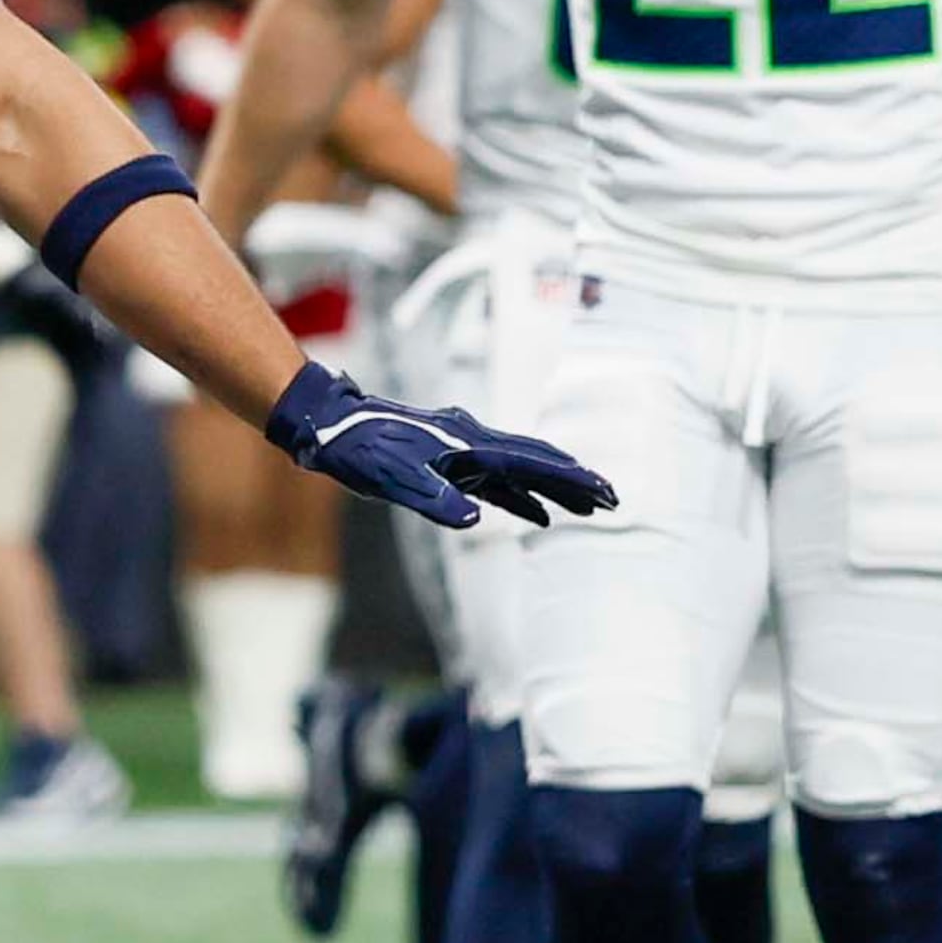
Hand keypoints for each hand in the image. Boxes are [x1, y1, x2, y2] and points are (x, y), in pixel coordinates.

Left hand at [264, 362, 614, 532]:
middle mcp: (471, 442)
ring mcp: (461, 449)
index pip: (529, 462)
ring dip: (553, 489)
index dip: (568, 478)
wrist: (329, 423)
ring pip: (520, 470)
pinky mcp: (449, 461)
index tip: (603, 491)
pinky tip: (536, 515)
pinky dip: (521, 496)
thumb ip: (434, 498)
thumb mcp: (392, 477)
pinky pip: (497, 480)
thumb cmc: (358, 448)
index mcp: (465, 443)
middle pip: (535, 461)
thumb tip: (475, 519)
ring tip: (588, 507)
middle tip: (613, 499)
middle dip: (574, 480)